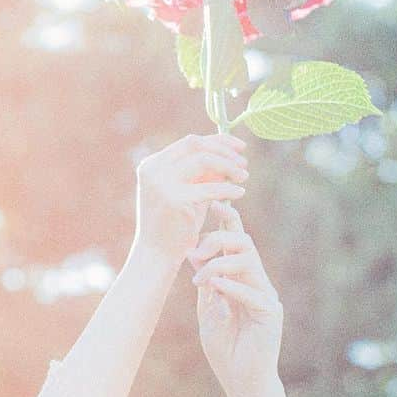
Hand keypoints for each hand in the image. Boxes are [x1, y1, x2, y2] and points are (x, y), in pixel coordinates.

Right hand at [133, 131, 247, 268]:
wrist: (157, 255)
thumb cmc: (174, 225)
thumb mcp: (188, 193)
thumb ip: (204, 174)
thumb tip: (230, 155)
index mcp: (152, 165)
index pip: (189, 142)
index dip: (218, 141)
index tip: (239, 148)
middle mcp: (153, 170)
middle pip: (196, 145)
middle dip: (224, 151)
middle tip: (244, 163)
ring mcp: (162, 184)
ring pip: (204, 160)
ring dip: (228, 166)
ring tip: (244, 177)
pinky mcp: (175, 200)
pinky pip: (210, 188)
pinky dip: (228, 189)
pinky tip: (240, 193)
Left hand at [187, 201, 282, 396]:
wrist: (242, 381)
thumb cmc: (225, 348)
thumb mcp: (207, 310)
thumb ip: (206, 284)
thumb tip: (193, 254)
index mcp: (241, 279)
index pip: (235, 243)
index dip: (227, 220)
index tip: (212, 201)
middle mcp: (257, 283)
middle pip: (243, 244)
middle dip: (217, 240)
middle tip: (194, 254)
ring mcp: (266, 297)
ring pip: (248, 262)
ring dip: (219, 265)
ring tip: (200, 281)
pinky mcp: (271, 314)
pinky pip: (252, 293)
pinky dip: (231, 287)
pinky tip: (215, 287)